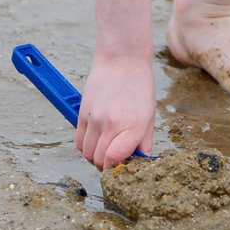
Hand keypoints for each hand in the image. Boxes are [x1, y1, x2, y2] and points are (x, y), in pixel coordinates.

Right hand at [74, 53, 155, 169]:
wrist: (122, 59)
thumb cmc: (139, 85)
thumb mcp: (150, 114)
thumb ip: (144, 141)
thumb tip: (142, 162)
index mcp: (132, 125)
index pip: (114, 160)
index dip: (116, 170)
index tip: (121, 169)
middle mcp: (111, 124)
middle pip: (99, 160)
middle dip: (106, 166)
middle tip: (115, 161)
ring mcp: (95, 119)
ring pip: (87, 153)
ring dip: (95, 157)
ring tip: (105, 150)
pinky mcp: (83, 113)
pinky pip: (79, 142)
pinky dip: (86, 147)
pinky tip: (96, 141)